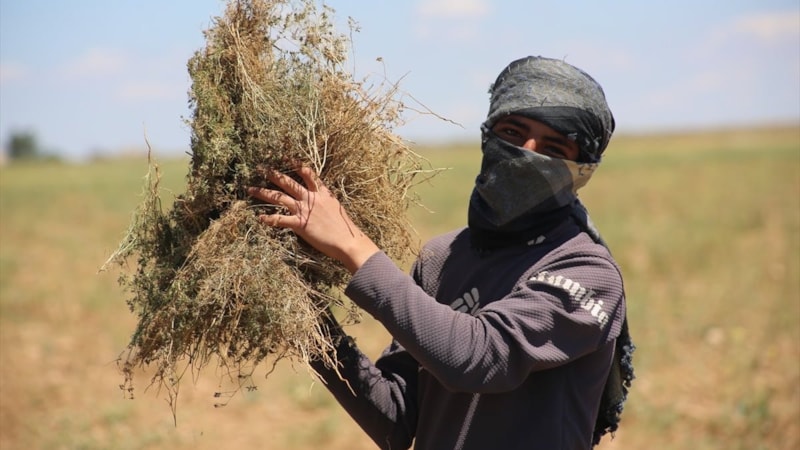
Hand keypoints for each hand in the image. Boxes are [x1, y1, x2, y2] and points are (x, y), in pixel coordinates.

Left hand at [247, 166, 379, 273]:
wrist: (347, 240)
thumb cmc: (345, 227)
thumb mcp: (337, 208)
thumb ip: (326, 201)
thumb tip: (322, 200)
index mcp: (322, 193)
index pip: (308, 174)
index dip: (297, 165)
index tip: (287, 158)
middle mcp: (311, 198)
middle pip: (289, 183)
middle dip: (274, 175)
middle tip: (262, 168)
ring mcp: (304, 210)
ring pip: (280, 198)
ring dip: (264, 193)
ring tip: (251, 189)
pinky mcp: (300, 224)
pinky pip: (280, 219)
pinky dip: (269, 218)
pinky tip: (260, 217)